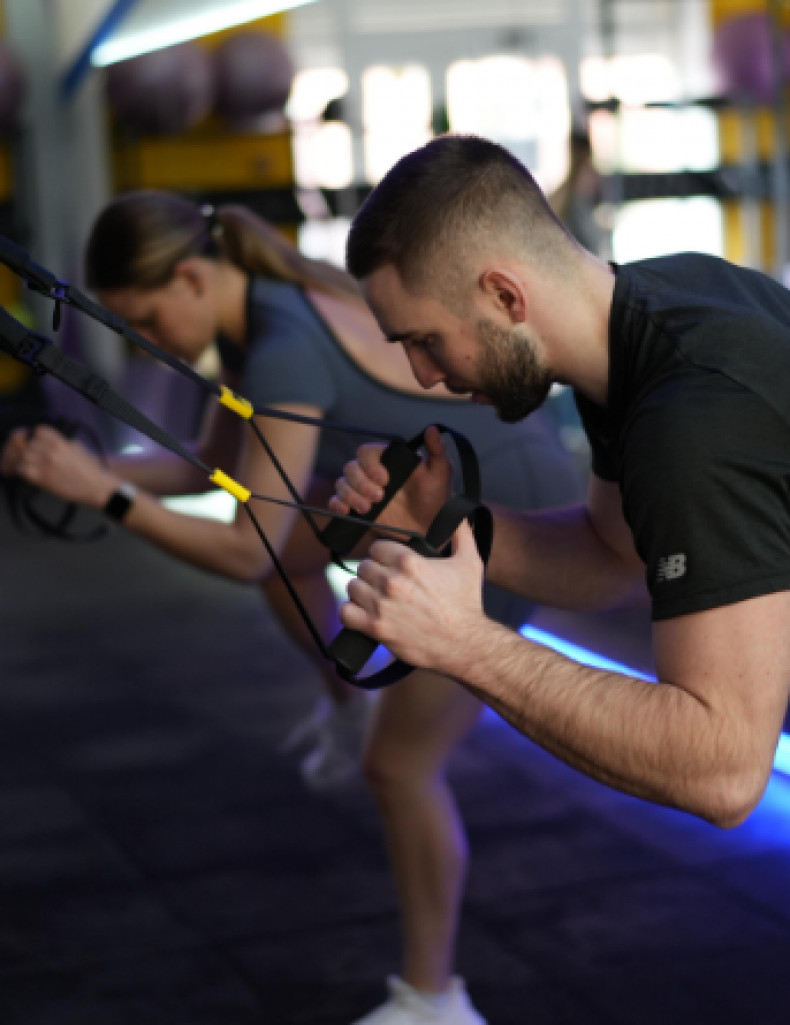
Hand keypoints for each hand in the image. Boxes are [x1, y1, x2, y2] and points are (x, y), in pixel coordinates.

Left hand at [0, 425, 116, 507]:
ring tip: (17, 466)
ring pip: (21, 456)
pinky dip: (19, 471)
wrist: (97, 486)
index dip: (32, 436)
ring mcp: (47, 464)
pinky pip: (22, 470)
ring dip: (18, 461)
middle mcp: (52, 450)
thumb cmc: (90, 469)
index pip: (37, 431)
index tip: (29, 442)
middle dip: (20, 449)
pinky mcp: (44, 478)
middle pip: (25, 443)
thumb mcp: (77, 447)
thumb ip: (59, 441)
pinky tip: (22, 474)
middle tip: (17, 455)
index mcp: (60, 440)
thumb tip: (42, 441)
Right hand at [329, 425, 451, 535]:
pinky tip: (347, 512)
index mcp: (388, 460)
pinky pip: (336, 501)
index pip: (367, 452)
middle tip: (380, 497)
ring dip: (351, 495)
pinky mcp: (357, 508)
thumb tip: (431, 429)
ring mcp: (363, 491)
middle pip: (351, 468)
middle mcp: (372, 473)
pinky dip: (337, 505)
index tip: (385, 480)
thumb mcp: (440, 473)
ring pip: (342, 483)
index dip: (370, 464)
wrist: (430, 528)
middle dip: (361, 483)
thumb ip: (437, 450)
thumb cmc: (436, 497)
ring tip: (368, 509)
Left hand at [340, 518, 485, 674]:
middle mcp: (392, 581)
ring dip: (362, 592)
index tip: (390, 564)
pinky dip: (351, 613)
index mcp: (408, 562)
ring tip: (375, 598)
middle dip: (374, 574)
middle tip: (386, 584)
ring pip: (353, 587)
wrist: (465, 643)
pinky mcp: (376, 628)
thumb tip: (461, 516)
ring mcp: (381, 605)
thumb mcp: (470, 562)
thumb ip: (462, 534)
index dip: (383, 555)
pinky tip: (363, 613)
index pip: (377, 547)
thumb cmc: (467, 604)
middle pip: (363, 566)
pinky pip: (346, 613)